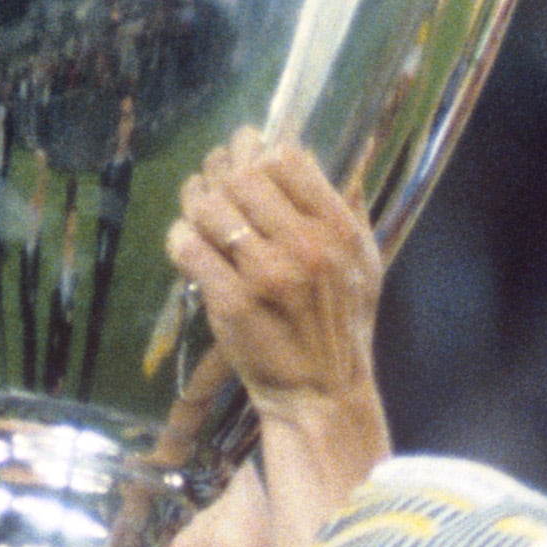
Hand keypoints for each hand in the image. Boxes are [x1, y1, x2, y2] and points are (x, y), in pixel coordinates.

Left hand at [171, 130, 383, 419]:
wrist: (322, 394)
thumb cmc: (343, 326)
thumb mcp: (366, 262)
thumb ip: (353, 208)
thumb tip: (352, 154)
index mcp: (338, 230)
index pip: (287, 159)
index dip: (260, 152)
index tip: (247, 160)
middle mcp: (305, 246)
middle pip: (242, 177)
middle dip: (220, 174)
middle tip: (211, 181)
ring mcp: (266, 274)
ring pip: (210, 207)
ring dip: (194, 203)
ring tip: (195, 209)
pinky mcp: (232, 302)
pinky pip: (189, 248)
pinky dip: (180, 239)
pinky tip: (186, 244)